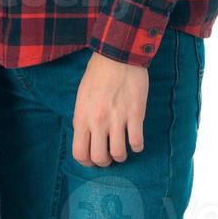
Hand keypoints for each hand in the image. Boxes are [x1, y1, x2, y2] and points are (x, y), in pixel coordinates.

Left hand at [71, 50, 149, 165]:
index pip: (80, 153)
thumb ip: (83, 118)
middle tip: (109, 155)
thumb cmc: (97, 74)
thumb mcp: (81, 97)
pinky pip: (137, 142)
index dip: (87, 162)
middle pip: (100, 158)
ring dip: (121, 155)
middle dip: (105, 162)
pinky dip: (137, 146)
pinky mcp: (135, 114)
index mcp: (82, 117)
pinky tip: (136, 139)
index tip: (93, 160)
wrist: (117, 56)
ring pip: (119, 154)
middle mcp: (98, 121)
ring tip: (123, 147)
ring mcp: (117, 119)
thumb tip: (86, 137)